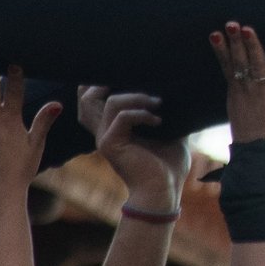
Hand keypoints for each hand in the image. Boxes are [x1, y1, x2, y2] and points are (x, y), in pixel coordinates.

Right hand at [78, 85, 190, 206]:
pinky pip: (122, 116)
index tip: (129, 73)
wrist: (163, 192)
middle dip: (108, 82)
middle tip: (134, 79)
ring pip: (109, 102)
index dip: (99, 82)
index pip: (90, 99)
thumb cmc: (168, 165)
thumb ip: (163, 111)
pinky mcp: (111, 145)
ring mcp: (105, 138)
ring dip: (137, 96)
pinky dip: (142, 113)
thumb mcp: (169, 131)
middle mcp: (104, 131)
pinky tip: (158, 120)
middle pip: (86, 98)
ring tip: (157, 103)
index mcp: (113, 127)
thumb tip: (178, 89)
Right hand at [210, 22, 264, 144]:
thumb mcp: (237, 106)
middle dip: (234, 41)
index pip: (227, 64)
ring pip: (258, 64)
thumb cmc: (248, 131)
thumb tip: (238, 74)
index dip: (221, 48)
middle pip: (240, 60)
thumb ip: (239, 89)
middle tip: (231, 24)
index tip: (215, 33)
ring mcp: (264, 91)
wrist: (259, 152)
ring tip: (247, 29)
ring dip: (252, 46)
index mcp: (236, 90)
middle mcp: (248, 88)